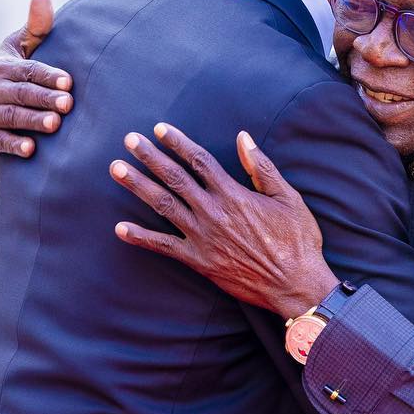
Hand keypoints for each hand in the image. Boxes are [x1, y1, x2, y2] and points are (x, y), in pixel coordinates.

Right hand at [0, 0, 73, 156]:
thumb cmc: (4, 74)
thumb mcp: (14, 49)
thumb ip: (35, 27)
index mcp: (4, 66)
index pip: (28, 70)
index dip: (47, 75)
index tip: (68, 81)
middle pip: (21, 93)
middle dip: (44, 98)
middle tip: (67, 104)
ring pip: (12, 116)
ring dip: (32, 121)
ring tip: (54, 124)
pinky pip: (0, 141)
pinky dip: (14, 145)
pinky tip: (31, 149)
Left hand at [110, 125, 336, 319]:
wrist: (295, 284)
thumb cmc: (297, 240)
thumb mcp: (288, 197)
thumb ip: (261, 167)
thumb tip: (243, 137)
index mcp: (233, 194)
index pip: (199, 160)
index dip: (177, 142)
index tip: (159, 128)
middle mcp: (213, 212)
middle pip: (174, 177)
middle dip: (149, 156)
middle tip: (129, 140)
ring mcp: (202, 236)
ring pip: (163, 205)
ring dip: (137, 185)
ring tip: (116, 170)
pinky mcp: (199, 260)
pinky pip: (164, 247)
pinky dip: (141, 238)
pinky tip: (120, 229)